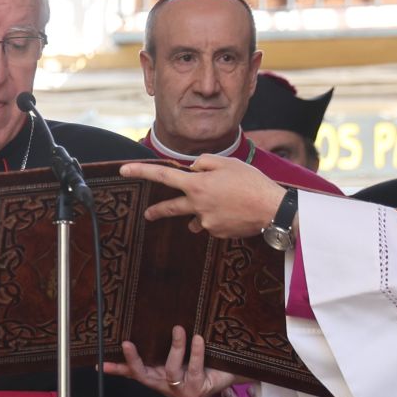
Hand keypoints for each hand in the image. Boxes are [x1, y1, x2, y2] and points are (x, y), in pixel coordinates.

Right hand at [102, 325, 237, 396]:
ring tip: (179, 328)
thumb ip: (166, 343)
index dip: (117, 369)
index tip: (100, 363)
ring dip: (175, 348)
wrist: (231, 371)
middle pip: (144, 376)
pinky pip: (195, 368)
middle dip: (133, 360)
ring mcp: (182, 391)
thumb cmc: (205, 359)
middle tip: (126, 343)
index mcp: (160, 378)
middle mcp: (167, 387)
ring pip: (171, 370)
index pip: (135, 374)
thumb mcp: (183, 351)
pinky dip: (196, 351)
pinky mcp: (199, 390)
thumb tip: (152, 315)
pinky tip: (198, 338)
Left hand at [119, 155, 287, 238]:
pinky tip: (233, 213)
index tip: (124, 169)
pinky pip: (210, 224)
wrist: (272, 210)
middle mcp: (197, 205)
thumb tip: (192, 168)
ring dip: (200, 212)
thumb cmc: (251, 183)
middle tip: (148, 214)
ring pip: (195, 217)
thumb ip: (204, 162)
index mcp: (197, 184)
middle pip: (170, 208)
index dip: (141, 171)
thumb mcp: (228, 163)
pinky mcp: (216, 233)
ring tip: (223, 205)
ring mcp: (206, 222)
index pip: (163, 176)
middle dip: (157, 211)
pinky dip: (218, 218)